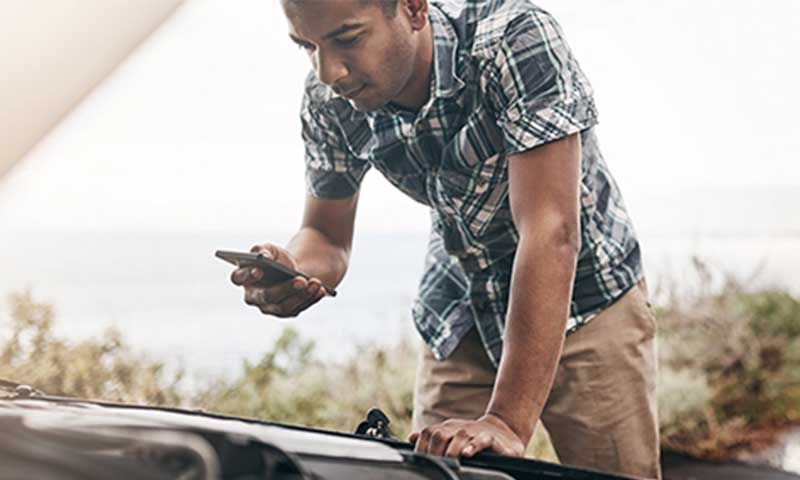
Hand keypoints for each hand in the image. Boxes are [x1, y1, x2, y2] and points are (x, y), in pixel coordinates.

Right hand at [230, 243, 325, 317]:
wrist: (294, 268)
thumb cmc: (277, 258)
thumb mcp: (270, 248)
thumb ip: (261, 249)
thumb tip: (263, 256)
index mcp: (243, 278)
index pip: (239, 278)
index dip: (247, 276)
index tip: (259, 270)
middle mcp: (253, 297)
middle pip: (266, 296)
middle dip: (285, 288)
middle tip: (301, 280)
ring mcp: (270, 307)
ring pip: (284, 306)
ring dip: (301, 295)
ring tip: (315, 283)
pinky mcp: (287, 312)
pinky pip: (299, 308)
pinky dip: (310, 298)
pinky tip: (320, 289)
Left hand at [408, 414, 525, 457]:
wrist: (502, 431)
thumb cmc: (473, 437)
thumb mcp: (451, 435)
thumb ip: (431, 438)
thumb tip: (411, 438)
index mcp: (447, 428)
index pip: (428, 433)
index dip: (421, 447)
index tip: (419, 461)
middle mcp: (458, 428)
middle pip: (440, 434)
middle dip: (433, 451)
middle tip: (433, 465)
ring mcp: (474, 432)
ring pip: (459, 436)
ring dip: (451, 450)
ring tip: (448, 461)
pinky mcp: (490, 438)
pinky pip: (481, 440)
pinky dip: (473, 446)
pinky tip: (466, 454)